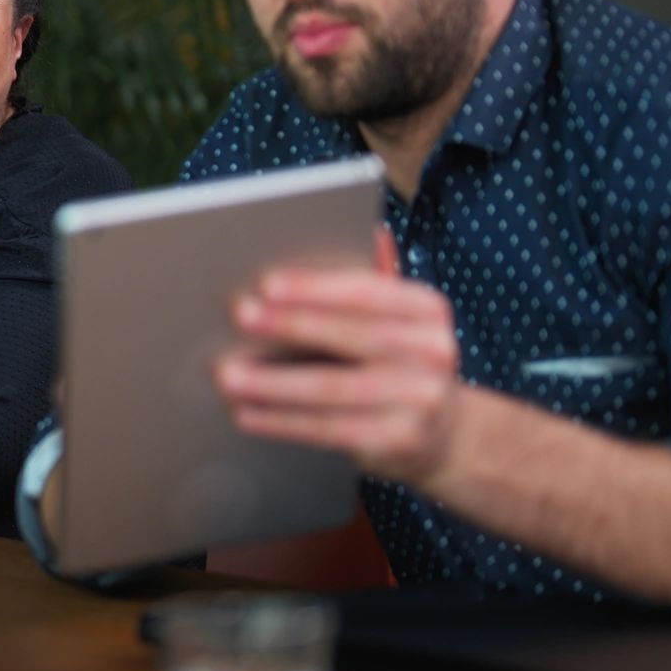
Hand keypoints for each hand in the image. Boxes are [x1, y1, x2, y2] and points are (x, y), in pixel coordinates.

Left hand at [215, 227, 465, 488]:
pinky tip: (246, 412)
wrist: (444, 432)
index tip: (265, 283)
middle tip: (238, 316)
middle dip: (288, 325)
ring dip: (272, 382)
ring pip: (333, 388)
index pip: (366, 292)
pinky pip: (329, 429)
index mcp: (427, 310)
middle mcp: (434, 351)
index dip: (314, 287)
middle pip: (350, 336)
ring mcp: (421, 400)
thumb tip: (366, 230)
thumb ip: (374, 280)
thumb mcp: (396, 318)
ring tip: (227, 374)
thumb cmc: (398, 360)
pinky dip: (282, 421)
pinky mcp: (399, 440)